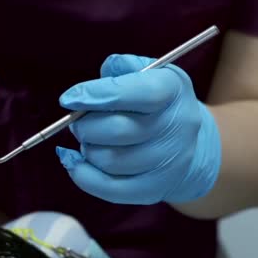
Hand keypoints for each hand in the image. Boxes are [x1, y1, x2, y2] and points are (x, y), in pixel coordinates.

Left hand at [55, 54, 220, 204]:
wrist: (189, 141)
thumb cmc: (155, 101)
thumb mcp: (147, 73)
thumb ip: (122, 68)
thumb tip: (97, 83)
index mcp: (172, 90)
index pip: (134, 92)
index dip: (96, 94)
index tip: (68, 98)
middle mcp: (176, 127)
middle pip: (117, 130)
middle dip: (85, 126)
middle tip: (78, 121)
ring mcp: (168, 162)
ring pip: (109, 160)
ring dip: (87, 148)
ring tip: (90, 138)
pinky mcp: (155, 189)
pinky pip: (109, 189)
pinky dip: (83, 175)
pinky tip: (74, 160)